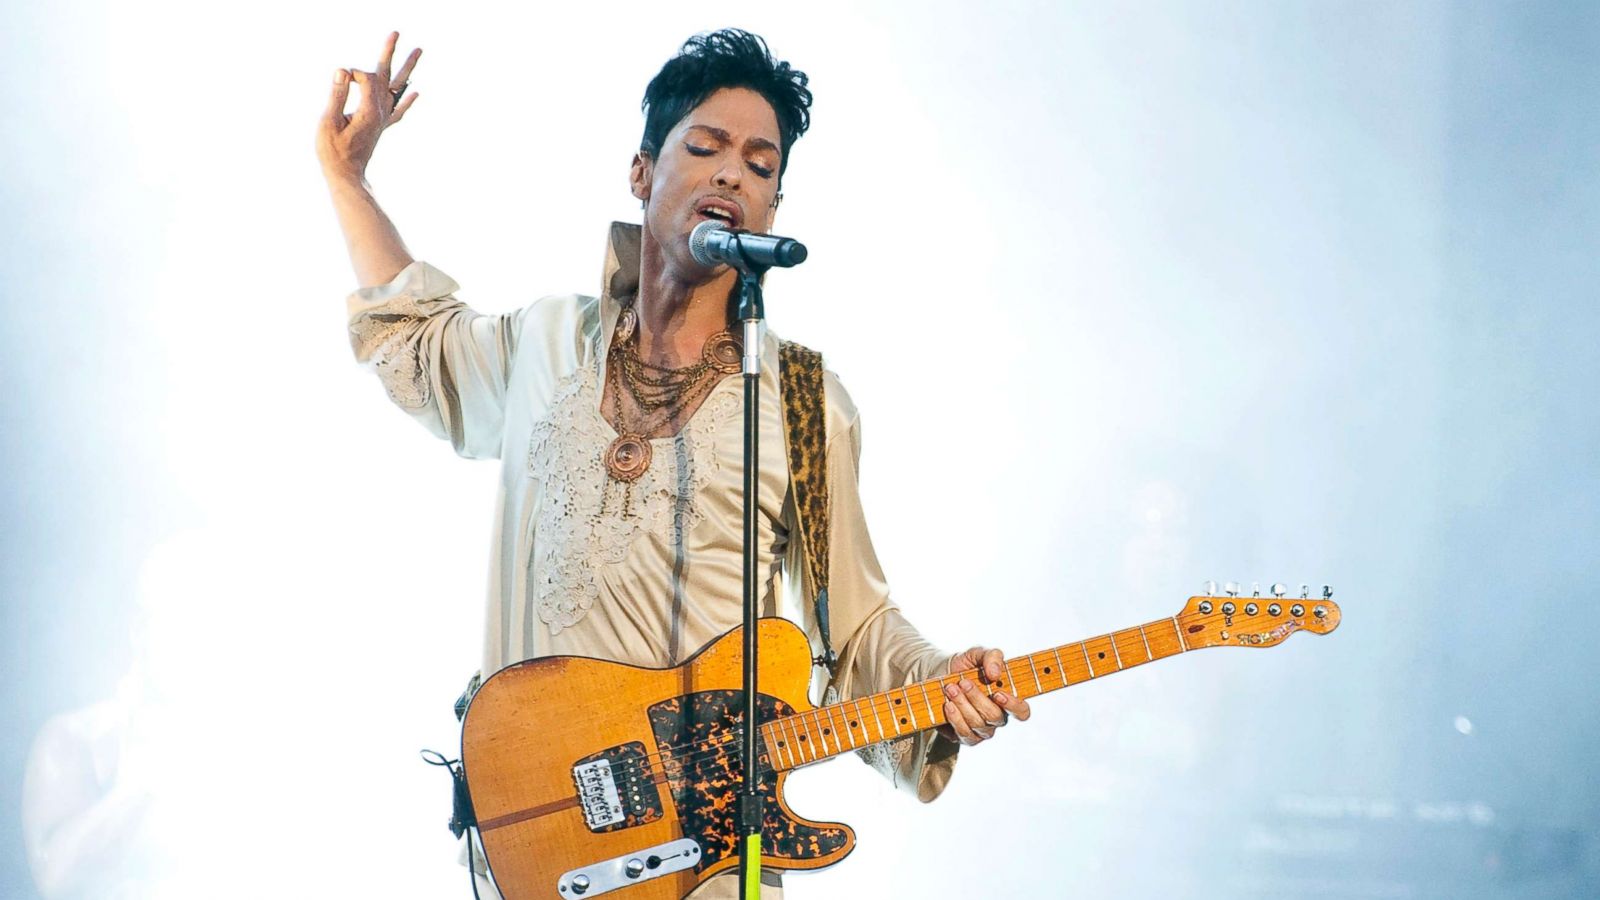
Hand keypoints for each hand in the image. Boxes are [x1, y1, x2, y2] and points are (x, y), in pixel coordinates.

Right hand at [315, 31, 421, 181]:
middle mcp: (381, 112)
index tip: (339, 79)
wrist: (347, 177)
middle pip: (387, 76)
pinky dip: (406, 100)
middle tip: (397, 32)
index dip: (350, 73)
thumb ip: (337, 95)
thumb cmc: (333, 152)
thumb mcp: (328, 122)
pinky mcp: (380, 128)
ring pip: (397, 88)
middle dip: (390, 52)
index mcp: (369, 110)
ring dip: (406, 69)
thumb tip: (342, 70)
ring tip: (418, 50)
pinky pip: (397, 111)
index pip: (365, 77)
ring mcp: (382, 120)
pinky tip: (416, 92)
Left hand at [936, 646, 1031, 746]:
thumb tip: (995, 673)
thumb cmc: (966, 666)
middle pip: (995, 716)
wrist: (940, 673)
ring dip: (963, 705)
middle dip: (977, 698)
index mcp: (1007, 700)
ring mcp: (981, 729)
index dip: (1014, 706)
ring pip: (978, 724)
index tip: (997, 693)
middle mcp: (997, 718)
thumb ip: (992, 657)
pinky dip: (955, 718)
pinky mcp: (964, 736)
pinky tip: (948, 705)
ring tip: (950, 689)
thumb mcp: (978, 654)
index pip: (1022, 711)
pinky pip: (964, 734)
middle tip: (963, 683)